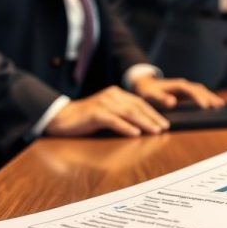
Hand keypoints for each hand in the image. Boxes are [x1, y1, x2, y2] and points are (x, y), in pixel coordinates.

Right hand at [45, 86, 168, 136]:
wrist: (61, 118)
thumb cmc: (85, 118)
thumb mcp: (106, 113)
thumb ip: (121, 114)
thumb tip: (141, 126)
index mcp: (116, 93)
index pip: (139, 103)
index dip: (153, 113)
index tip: (164, 123)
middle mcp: (111, 95)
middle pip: (137, 107)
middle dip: (153, 117)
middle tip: (164, 128)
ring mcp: (103, 103)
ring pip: (128, 113)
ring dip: (144, 122)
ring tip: (155, 131)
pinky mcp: (95, 113)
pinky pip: (114, 120)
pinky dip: (126, 127)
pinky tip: (135, 134)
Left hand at [133, 77, 224, 109]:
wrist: (145, 85)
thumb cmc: (147, 92)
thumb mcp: (151, 96)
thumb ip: (161, 99)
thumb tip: (172, 102)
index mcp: (176, 85)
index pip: (190, 91)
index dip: (198, 98)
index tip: (205, 106)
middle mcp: (183, 85)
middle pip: (199, 89)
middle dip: (209, 97)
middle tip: (219, 106)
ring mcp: (186, 88)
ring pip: (201, 90)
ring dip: (210, 97)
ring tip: (220, 105)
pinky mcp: (186, 92)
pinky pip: (199, 93)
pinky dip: (207, 97)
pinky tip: (213, 103)